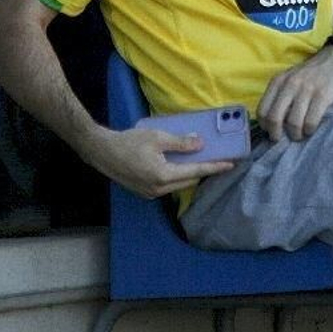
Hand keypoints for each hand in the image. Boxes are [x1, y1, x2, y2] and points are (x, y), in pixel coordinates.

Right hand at [86, 125, 234, 199]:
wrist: (102, 152)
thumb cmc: (129, 142)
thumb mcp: (158, 138)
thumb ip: (181, 142)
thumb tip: (200, 144)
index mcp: (163, 176)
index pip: (196, 172)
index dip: (214, 167)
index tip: (230, 164)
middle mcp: (158, 189)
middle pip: (189, 180)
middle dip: (203, 170)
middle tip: (215, 158)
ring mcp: (150, 193)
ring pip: (178, 184)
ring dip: (189, 173)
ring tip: (198, 159)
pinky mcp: (144, 192)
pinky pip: (167, 185)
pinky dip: (176, 176)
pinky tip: (178, 164)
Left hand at [257, 47, 332, 140]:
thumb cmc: (310, 74)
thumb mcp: (289, 80)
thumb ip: (279, 96)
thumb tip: (271, 123)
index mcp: (278, 82)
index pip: (262, 110)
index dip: (265, 126)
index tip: (273, 131)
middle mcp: (289, 85)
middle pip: (274, 118)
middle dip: (277, 134)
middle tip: (284, 139)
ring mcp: (306, 90)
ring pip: (293, 122)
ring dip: (296, 134)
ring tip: (301, 134)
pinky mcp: (322, 95)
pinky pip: (311, 121)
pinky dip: (309, 130)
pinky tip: (311, 129)